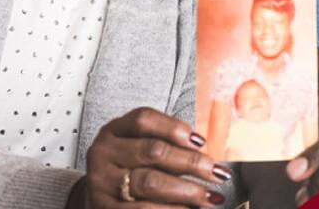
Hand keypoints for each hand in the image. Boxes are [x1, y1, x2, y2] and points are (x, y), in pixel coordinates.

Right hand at [66, 107, 232, 207]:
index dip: (173, 128)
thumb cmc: (130, 168)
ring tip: (211, 198)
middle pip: (152, 151)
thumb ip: (169, 145)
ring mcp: (101, 183)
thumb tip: (209, 156)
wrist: (100, 198)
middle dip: (191, 163)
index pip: (143, 120)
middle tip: (218, 173)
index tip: (201, 140)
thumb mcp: (140, 147)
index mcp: (114, 130)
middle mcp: (103, 153)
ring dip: (186, 191)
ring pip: (150, 182)